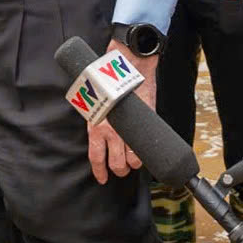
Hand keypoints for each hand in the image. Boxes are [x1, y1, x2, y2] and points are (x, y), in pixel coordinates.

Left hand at [87, 42, 150, 183]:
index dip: (100, 171)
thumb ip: (99, 118)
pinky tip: (143, 153)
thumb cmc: (108, 79)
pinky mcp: (146, 121)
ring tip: (133, 162)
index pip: (96, 156)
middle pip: (116, 164)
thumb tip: (101, 131)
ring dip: (133, 164)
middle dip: (119, 170)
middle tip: (121, 169)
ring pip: (133, 160)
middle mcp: (112, 130)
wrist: (129, 64)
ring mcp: (130, 127)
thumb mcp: (96, 101)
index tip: (102, 178)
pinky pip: (145, 145)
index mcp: (96, 125)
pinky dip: (145, 152)